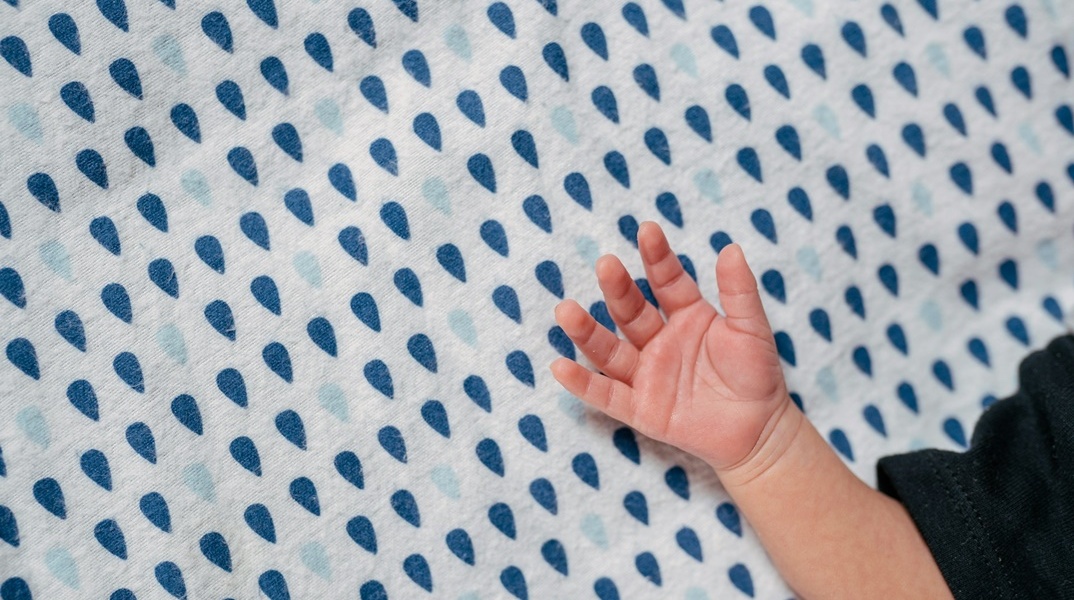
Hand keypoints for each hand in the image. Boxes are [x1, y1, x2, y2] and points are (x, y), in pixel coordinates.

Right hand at [550, 222, 790, 471]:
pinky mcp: (641, 409)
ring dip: (587, 332)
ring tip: (566, 310)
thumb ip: (739, 292)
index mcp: (686, 315)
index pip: (666, 281)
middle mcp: (659, 340)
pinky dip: (583, 384)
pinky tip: (560, 367)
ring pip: (610, 351)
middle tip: (606, 265)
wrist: (761, 431)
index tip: (647, 230)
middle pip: (631, 312)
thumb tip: (731, 248)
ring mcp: (647, 374)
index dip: (657, 257)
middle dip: (617, 289)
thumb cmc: (757, 374)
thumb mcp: (752, 329)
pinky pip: (607, 395)